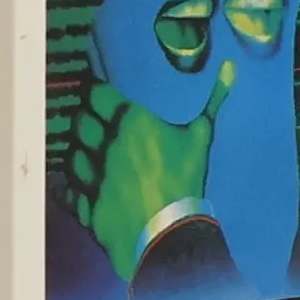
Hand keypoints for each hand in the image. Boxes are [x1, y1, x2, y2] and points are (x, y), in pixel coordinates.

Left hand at [66, 64, 234, 280]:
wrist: (169, 232)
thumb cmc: (185, 180)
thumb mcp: (200, 137)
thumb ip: (213, 99)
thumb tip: (230, 67)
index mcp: (129, 122)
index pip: (95, 94)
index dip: (94, 93)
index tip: (96, 94)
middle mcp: (103, 143)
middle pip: (79, 121)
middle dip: (84, 120)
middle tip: (92, 122)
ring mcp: (91, 174)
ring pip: (70, 153)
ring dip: (77, 152)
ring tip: (86, 154)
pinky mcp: (86, 202)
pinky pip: (69, 189)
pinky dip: (72, 187)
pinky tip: (80, 186)